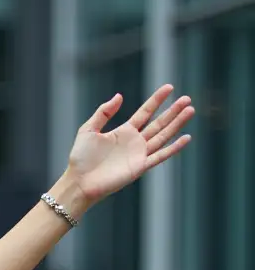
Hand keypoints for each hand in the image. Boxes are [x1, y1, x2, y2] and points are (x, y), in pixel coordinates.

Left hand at [66, 84, 193, 207]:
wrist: (79, 182)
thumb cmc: (81, 158)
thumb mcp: (88, 130)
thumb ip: (103, 112)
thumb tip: (119, 96)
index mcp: (123, 132)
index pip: (145, 112)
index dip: (156, 100)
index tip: (169, 87)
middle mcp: (134, 142)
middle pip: (158, 123)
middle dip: (173, 111)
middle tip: (187, 99)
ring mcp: (139, 154)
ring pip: (163, 136)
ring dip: (177, 124)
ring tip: (190, 110)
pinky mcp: (140, 167)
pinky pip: (160, 156)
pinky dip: (174, 148)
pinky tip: (186, 137)